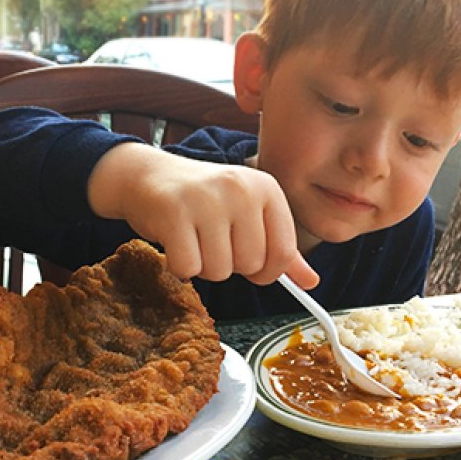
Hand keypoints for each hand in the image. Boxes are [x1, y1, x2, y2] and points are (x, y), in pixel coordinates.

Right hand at [89, 143, 319, 287]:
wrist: (149, 177)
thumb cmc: (202, 201)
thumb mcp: (248, 215)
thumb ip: (281, 249)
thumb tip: (312, 282)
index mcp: (267, 188)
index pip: (283, 253)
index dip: (264, 270)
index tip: (246, 258)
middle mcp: (241, 189)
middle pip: (250, 265)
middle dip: (228, 265)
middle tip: (210, 239)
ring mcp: (207, 199)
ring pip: (219, 271)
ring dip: (202, 266)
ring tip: (192, 238)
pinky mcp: (174, 213)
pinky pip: (188, 268)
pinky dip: (178, 266)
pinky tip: (175, 242)